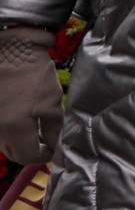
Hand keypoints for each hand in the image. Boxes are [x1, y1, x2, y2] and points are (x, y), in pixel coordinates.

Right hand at [0, 27, 62, 163]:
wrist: (10, 52)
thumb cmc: (34, 76)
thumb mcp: (52, 103)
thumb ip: (54, 129)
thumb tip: (54, 144)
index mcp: (14, 130)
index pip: (29, 156)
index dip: (45, 154)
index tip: (55, 147)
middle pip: (14, 154)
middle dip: (32, 151)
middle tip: (47, 140)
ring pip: (5, 144)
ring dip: (21, 142)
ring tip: (37, 130)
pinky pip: (0, 132)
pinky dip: (11, 132)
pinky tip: (23, 120)